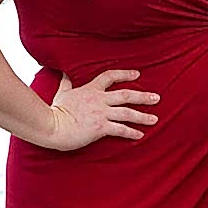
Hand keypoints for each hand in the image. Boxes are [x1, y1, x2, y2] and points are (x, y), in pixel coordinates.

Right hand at [40, 70, 159, 150]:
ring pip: (127, 113)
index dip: (125, 74)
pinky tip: (140, 135)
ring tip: (155, 119)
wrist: (51, 125)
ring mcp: (101, 113)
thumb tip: (63, 72)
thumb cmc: (54, 111)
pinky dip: (131, 132)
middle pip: (126, 95)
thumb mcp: (61, 93)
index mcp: (90, 89)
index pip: (110, 77)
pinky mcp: (100, 128)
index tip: (137, 74)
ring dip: (142, 116)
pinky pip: (120, 129)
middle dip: (143, 96)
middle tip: (157, 97)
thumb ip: (66, 83)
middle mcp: (99, 99)